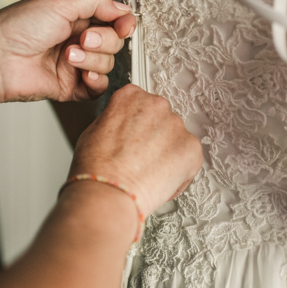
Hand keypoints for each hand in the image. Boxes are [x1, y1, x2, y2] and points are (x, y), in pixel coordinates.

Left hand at [0, 0, 135, 105]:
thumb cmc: (17, 27)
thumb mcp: (60, 2)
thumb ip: (96, 1)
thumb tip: (122, 7)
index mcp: (74, 17)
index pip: (111, 20)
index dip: (122, 22)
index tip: (124, 24)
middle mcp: (76, 40)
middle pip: (113, 42)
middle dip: (103, 40)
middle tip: (82, 39)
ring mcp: (73, 64)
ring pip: (107, 64)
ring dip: (92, 59)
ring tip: (68, 55)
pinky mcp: (70, 87)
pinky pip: (98, 88)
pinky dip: (95, 81)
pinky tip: (82, 74)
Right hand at [68, 85, 202, 215]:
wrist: (109, 191)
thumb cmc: (97, 166)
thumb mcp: (94, 130)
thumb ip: (116, 121)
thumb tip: (123, 128)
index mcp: (131, 96)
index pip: (140, 104)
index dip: (136, 125)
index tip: (134, 137)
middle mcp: (157, 104)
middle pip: (161, 120)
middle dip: (154, 138)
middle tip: (141, 158)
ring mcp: (177, 125)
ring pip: (176, 139)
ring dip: (167, 153)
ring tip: (148, 173)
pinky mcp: (192, 148)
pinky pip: (189, 159)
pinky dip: (180, 171)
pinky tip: (160, 181)